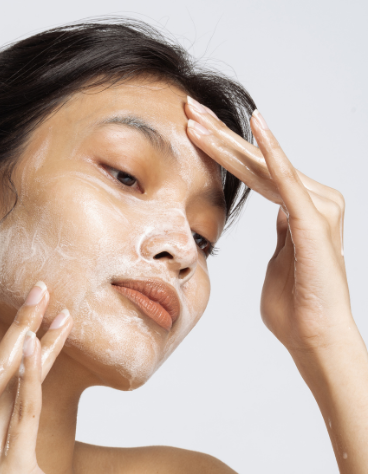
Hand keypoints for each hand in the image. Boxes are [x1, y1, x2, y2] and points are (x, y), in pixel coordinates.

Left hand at [185, 97, 354, 354]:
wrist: (314, 338)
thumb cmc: (294, 308)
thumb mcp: (279, 263)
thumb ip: (279, 238)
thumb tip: (277, 220)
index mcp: (296, 211)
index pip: (253, 172)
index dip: (222, 150)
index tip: (192, 129)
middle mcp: (309, 200)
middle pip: (255, 161)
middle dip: (218, 134)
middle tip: (188, 106)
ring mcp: (313, 207)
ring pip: (262, 166)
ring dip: (227, 141)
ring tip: (193, 117)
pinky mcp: (312, 220)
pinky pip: (287, 180)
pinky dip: (272, 152)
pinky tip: (255, 125)